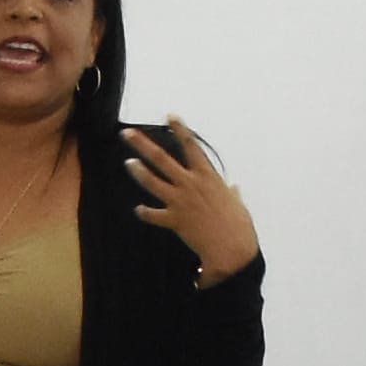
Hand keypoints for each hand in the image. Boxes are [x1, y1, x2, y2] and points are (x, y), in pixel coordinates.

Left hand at [121, 114, 260, 279]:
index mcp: (207, 176)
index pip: (191, 146)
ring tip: (128, 163)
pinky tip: (139, 209)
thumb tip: (234, 188)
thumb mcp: (236, 203)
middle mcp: (190, 184)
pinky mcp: (174, 220)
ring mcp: (180, 201)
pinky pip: (153, 215)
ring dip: (138, 171)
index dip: (180, 129)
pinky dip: (144, 212)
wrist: (231, 249)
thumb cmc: (238, 226)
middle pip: (161, 158)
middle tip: (127, 133)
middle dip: (142, 144)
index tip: (170, 116)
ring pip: (152, 182)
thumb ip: (232, 193)